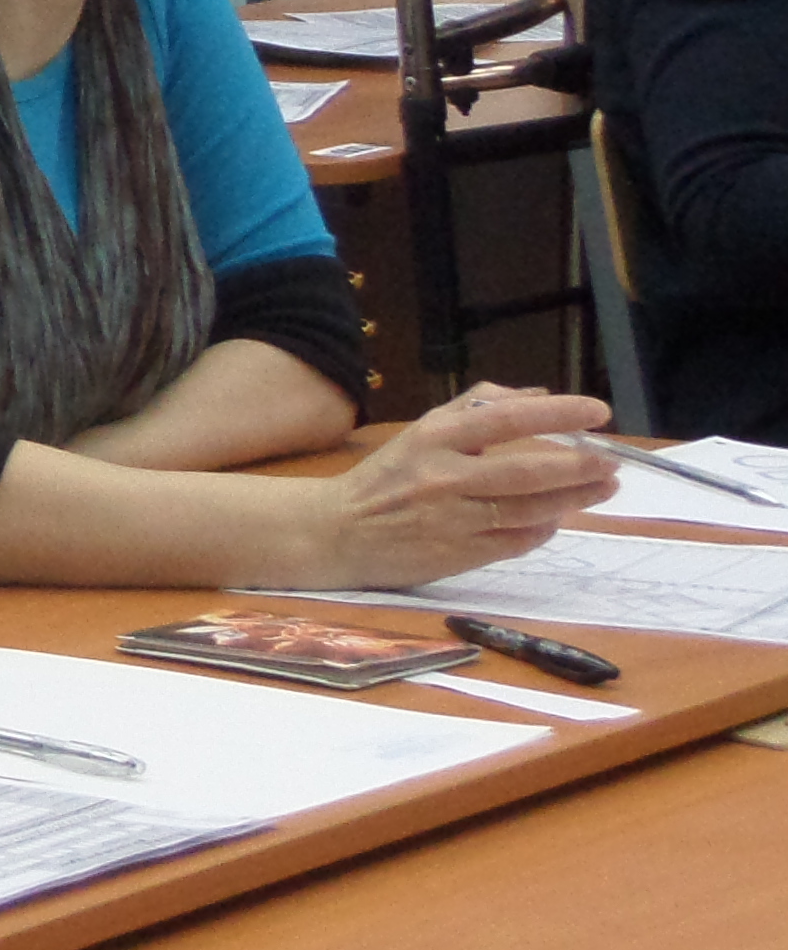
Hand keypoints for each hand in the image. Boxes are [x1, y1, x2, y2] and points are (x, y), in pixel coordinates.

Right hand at [313, 383, 617, 589]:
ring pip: (531, 509)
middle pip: (528, 471)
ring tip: (604, 487)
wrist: (337, 531)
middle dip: (579, 466)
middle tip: (612, 461)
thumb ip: (476, 409)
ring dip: (575, 498)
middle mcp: (444, 476)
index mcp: (434, 437)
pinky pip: (518, 540)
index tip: (597, 412)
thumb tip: (538, 395)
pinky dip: (545, 528)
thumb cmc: (387, 477)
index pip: (506, 419)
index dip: (557, 414)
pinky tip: (558, 518)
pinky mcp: (461, 554)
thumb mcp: (423, 431)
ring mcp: (454, 518)